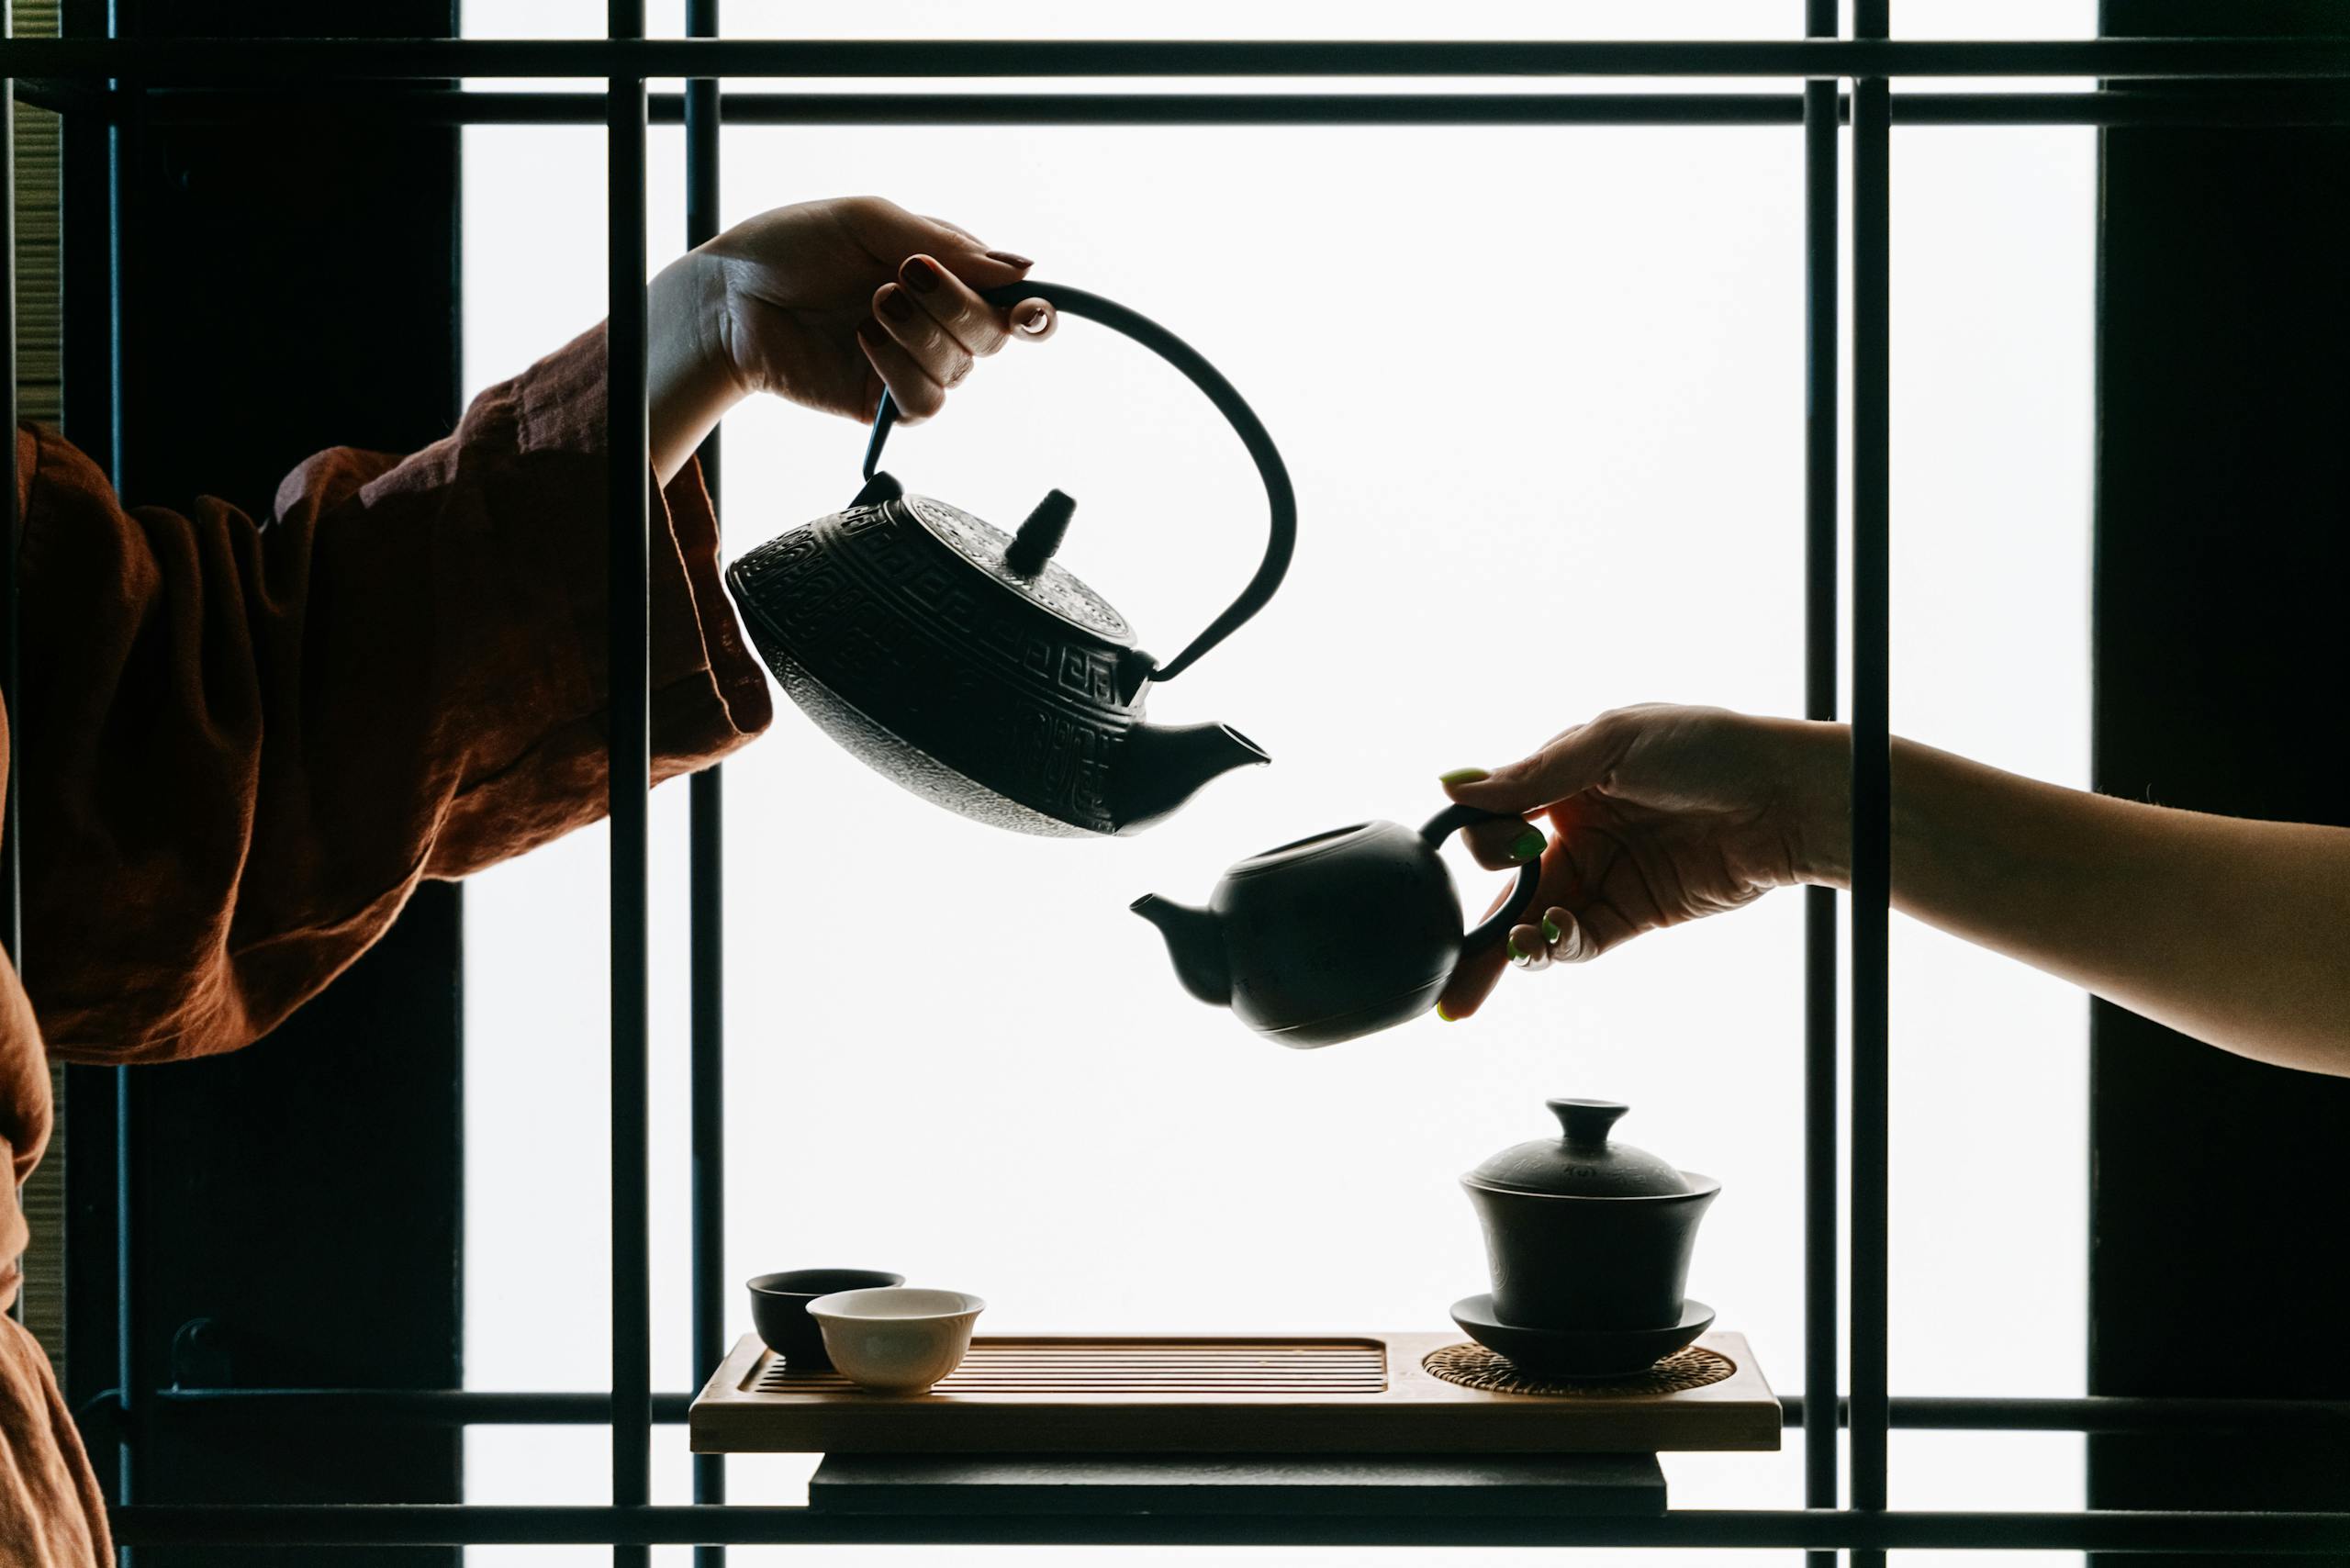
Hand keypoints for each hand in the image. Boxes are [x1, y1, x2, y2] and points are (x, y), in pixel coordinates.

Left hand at [647, 196, 1055, 482]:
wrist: (731, 295)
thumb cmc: (794, 246)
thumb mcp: (871, 221)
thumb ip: (946, 243)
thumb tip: (1023, 270)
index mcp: (947, 273)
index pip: (1015, 301)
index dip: (1035, 312)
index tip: (1029, 310)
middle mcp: (938, 323)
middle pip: (994, 335)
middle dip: (957, 305)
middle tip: (906, 276)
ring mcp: (913, 364)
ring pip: (960, 368)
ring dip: (920, 332)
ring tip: (872, 304)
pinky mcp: (883, 403)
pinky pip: (924, 402)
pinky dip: (899, 368)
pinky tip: (865, 341)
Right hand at [1434, 704, 1847, 1020]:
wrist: (1786, 797)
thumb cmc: (1707, 748)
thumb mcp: (1612, 743)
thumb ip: (1533, 774)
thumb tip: (1450, 785)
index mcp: (1559, 780)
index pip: (1492, 822)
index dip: (1483, 843)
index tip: (1500, 849)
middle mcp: (1573, 830)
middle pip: (1506, 887)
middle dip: (1471, 930)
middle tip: (1444, 967)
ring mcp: (1603, 875)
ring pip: (1535, 924)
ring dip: (1510, 949)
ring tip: (1505, 960)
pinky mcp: (1633, 915)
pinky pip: (1579, 942)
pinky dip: (1557, 948)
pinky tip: (1550, 944)